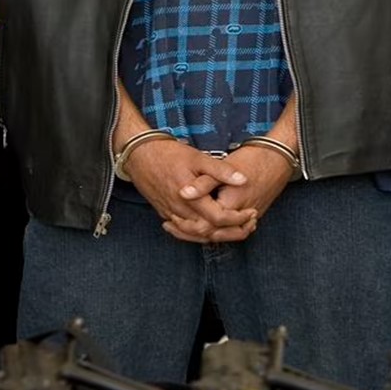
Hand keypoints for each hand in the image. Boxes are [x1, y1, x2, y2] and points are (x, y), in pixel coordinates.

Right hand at [122, 139, 257, 243]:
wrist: (139, 155)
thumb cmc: (169, 154)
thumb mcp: (198, 157)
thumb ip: (221, 170)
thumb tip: (243, 180)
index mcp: (191, 197)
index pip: (219, 218)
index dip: (238, 218)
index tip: (251, 212)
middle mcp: (180, 210)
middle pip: (209, 232)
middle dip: (231, 231)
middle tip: (248, 224)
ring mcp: (170, 213)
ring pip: (195, 235)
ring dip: (216, 235)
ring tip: (234, 228)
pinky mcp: (164, 213)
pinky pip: (182, 231)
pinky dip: (198, 234)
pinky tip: (209, 229)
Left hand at [171, 145, 294, 241]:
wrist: (279, 157)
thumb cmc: (252, 159)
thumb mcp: (224, 167)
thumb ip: (203, 183)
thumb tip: (183, 193)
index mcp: (231, 204)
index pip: (204, 225)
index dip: (185, 225)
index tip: (171, 218)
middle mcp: (241, 215)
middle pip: (212, 235)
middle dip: (191, 233)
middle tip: (170, 226)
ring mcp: (249, 217)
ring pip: (224, 236)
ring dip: (203, 234)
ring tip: (183, 228)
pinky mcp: (253, 215)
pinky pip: (233, 231)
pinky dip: (218, 231)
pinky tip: (205, 224)